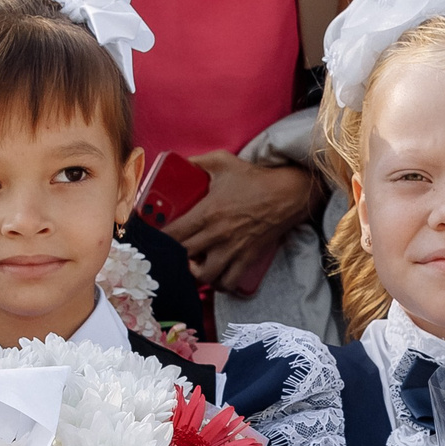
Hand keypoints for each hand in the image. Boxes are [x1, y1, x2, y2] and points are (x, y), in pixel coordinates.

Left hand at [166, 154, 316, 290]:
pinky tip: (215, 275)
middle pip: (184, 256)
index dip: (160, 239)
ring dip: (195, 273)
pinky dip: (219, 283)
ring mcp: (233, 250)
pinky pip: (229, 282)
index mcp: (207, 213)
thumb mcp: (222, 162)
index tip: (156, 237)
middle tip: (172, 249)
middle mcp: (218, 235)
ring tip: (193, 263)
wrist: (287, 194)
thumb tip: (179, 163)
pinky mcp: (247, 258)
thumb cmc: (254, 178)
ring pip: (205, 276)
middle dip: (174, 255)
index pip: (173, 234)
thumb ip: (197, 162)